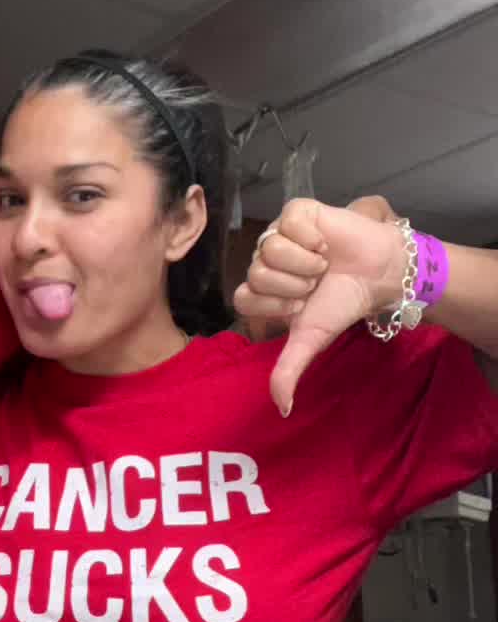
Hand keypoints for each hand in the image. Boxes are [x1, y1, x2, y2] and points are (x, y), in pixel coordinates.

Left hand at [234, 199, 407, 413]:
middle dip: (294, 284)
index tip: (302, 304)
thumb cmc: (342, 303)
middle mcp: (265, 262)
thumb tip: (282, 409)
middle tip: (315, 283)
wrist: (378, 274)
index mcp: (262, 291)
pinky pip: (289, 222)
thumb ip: (290, 370)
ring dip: (305, 262)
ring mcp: (278, 234)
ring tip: (323, 264)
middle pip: (256, 273)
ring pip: (270, 248)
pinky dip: (312, 237)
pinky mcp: (296, 212)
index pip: (243, 297)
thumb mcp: (312, 339)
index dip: (275, 304)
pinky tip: (325, 243)